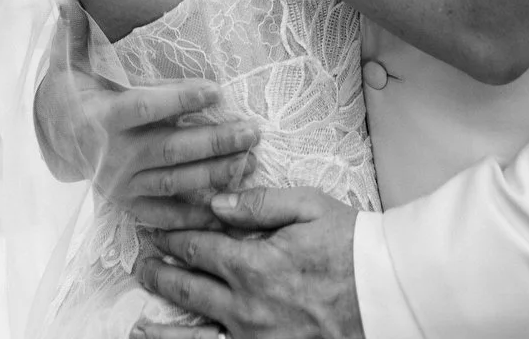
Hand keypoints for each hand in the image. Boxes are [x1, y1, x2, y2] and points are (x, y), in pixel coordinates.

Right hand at [33, 0, 259, 225]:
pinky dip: (192, 215)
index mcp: (103, 118)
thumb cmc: (72, 94)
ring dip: (215, 174)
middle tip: (253, 131)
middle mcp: (115, 155)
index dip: (179, 100)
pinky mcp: (128, 204)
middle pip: (171, 150)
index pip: (146, 108)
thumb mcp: (67, 62)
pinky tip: (225, 206)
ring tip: (251, 161)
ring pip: (175, 182)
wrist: (53, 140)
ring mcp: (123, 184)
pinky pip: (163, 214)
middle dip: (215, 142)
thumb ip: (72, 32)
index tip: (216, 89)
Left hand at [132, 186, 360, 338]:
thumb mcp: (309, 207)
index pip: (198, 247)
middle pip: (188, 291)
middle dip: (160, 276)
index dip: (173, 237)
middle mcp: (247, 308)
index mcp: (254, 265)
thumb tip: (216, 202)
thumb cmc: (352, 245)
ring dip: (162, 331)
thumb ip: (258, 203)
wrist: (389, 295)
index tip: (155, 231)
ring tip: (139, 327)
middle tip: (142, 267)